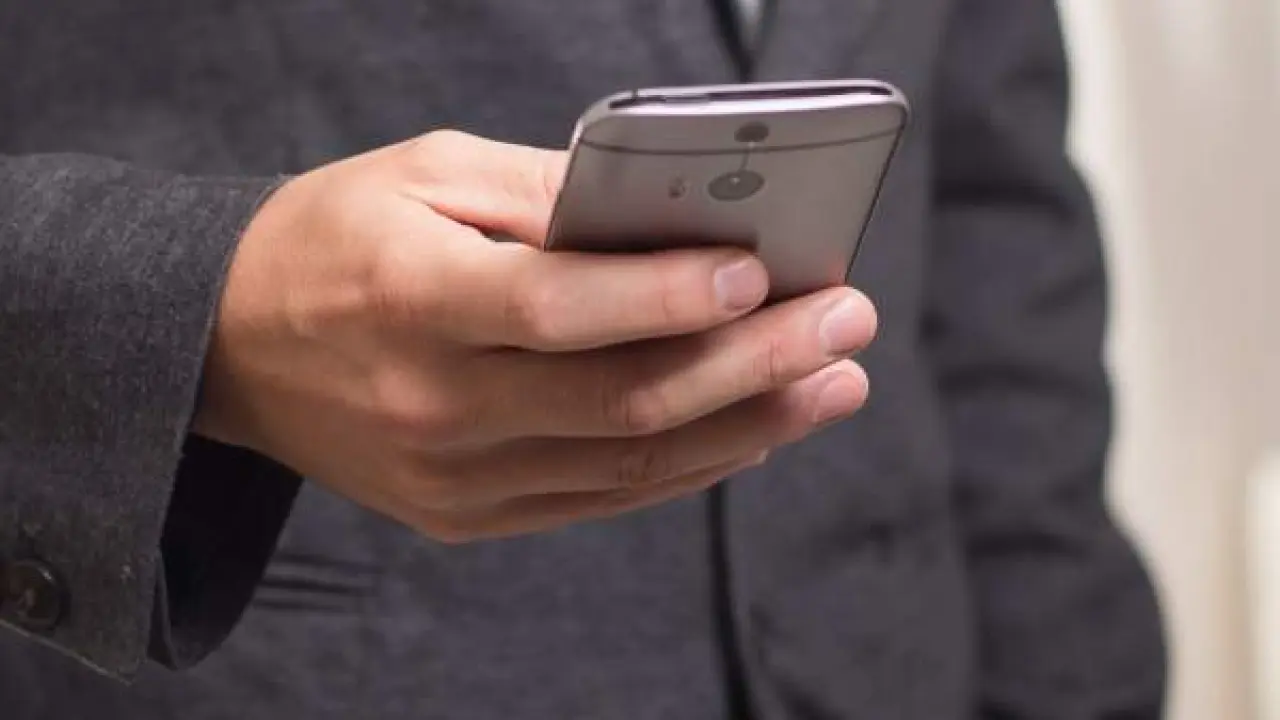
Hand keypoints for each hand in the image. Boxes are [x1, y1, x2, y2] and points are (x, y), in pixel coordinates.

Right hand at [194, 130, 877, 542]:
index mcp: (410, 297)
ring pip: (628, 464)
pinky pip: (600, 501)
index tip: (762, 270)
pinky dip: (687, 467)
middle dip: (752, 362)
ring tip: (832, 385)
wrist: (230, 347)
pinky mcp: (467, 515)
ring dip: (747, 425)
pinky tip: (754, 431)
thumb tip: (667, 216)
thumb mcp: (423, 173)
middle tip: (846, 325)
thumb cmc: (333, 237)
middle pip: (619, 399)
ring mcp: (452, 477)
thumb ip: (544, 195)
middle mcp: (434, 403)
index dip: (665, 295)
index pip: (555, 308)